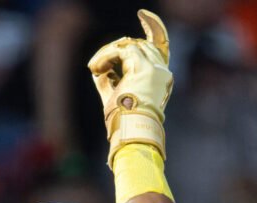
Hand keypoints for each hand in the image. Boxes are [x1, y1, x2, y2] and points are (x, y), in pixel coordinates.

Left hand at [87, 9, 172, 164]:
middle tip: (98, 65)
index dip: (153, 27)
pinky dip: (105, 57)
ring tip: (95, 69)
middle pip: (140, 44)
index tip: (143, 15)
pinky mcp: (143, 68)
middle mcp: (161, 72)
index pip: (160, 45)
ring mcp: (155, 69)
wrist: (131, 133)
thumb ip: (110, 80)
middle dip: (116, 49)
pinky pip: (121, 51)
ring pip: (129, 45)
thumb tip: (98, 67)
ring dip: (108, 54)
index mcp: (160, 80)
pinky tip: (96, 69)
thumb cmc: (124, 123)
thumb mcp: (115, 97)